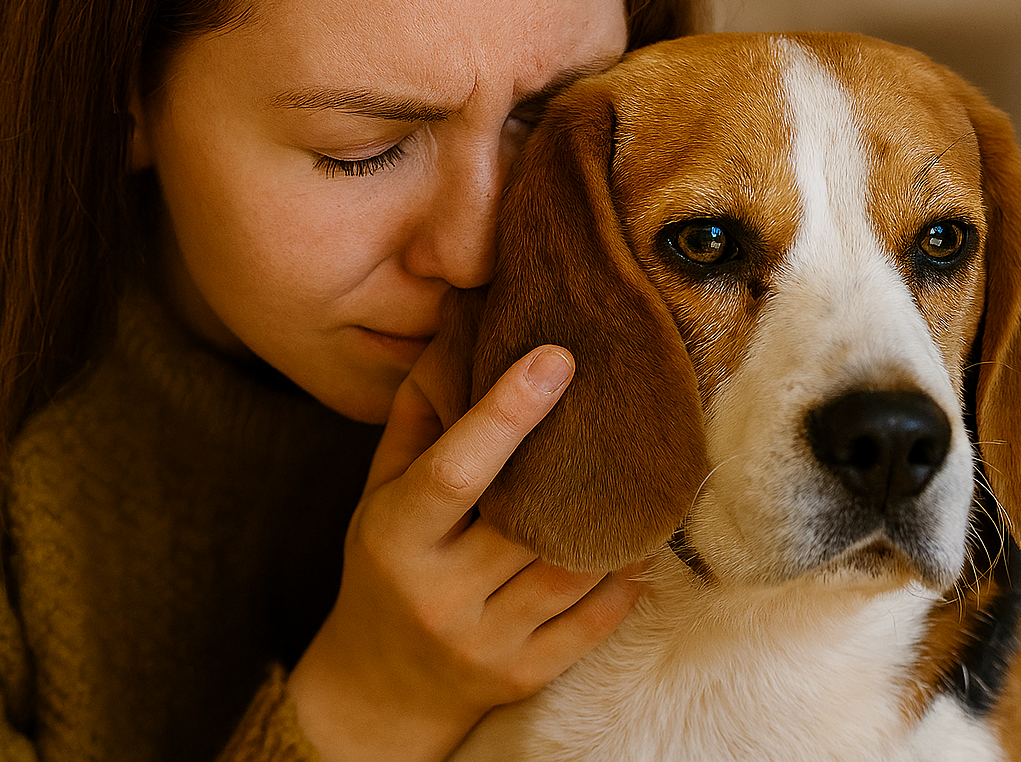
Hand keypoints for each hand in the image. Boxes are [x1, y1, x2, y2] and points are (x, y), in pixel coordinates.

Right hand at [286, 346, 643, 761]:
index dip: (506, 413)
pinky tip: (638, 541)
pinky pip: (595, 621)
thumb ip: (420, 419)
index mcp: (395, 536)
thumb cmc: (387, 565)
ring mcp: (484, 642)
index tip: (557, 357)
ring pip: (571, 570)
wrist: (379, 688)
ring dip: (615, 523)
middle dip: (577, 464)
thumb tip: (464, 332)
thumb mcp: (380, 493)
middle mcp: (438, 594)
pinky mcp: (525, 675)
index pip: (455, 471)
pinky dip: (626, 578)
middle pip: (526, 521)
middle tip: (623, 406)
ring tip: (641, 472)